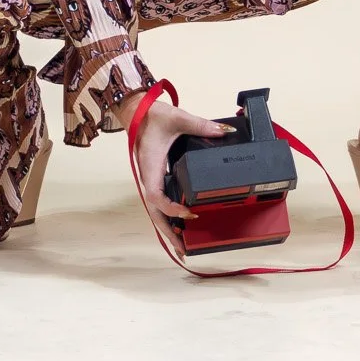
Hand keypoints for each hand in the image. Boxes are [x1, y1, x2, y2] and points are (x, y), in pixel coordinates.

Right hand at [109, 92, 234, 247]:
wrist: (136, 110)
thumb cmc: (152, 116)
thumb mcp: (178, 118)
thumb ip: (200, 125)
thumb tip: (223, 132)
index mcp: (151, 167)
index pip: (156, 197)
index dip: (171, 209)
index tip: (189, 213)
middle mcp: (149, 177)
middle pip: (155, 213)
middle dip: (168, 233)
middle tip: (184, 250)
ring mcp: (151, 179)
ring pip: (156, 211)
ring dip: (166, 229)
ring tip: (182, 247)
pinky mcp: (155, 177)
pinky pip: (159, 202)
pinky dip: (167, 217)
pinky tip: (178, 226)